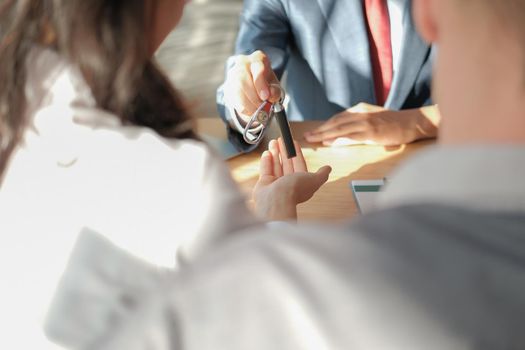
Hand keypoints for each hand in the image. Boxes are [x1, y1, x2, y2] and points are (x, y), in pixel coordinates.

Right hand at [223, 51, 281, 122]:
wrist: (255, 84)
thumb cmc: (267, 83)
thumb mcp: (274, 85)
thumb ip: (275, 90)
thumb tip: (271, 96)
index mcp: (258, 59)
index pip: (257, 69)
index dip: (261, 84)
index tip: (266, 97)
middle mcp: (243, 64)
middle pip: (243, 80)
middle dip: (254, 98)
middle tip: (263, 108)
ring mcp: (232, 75)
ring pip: (237, 91)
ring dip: (249, 105)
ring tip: (258, 111)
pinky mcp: (228, 88)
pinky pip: (233, 100)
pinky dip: (244, 109)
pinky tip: (251, 111)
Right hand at [253, 138, 331, 220]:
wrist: (276, 200)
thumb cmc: (295, 190)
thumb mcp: (314, 180)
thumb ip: (321, 174)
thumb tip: (328, 168)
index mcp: (300, 182)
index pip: (299, 164)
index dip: (297, 152)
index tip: (293, 142)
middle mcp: (288, 183)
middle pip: (287, 163)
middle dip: (285, 150)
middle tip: (282, 139)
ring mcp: (275, 183)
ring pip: (276, 164)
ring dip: (275, 153)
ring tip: (273, 141)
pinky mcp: (264, 183)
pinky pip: (266, 169)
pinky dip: (266, 160)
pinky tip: (267, 152)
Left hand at [304, 103, 438, 145]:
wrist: (413, 122)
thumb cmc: (394, 124)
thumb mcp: (374, 120)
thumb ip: (357, 126)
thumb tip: (340, 136)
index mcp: (360, 110)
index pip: (338, 118)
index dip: (324, 125)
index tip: (313, 132)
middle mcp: (360, 114)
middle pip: (335, 122)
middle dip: (319, 130)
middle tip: (307, 136)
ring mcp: (366, 122)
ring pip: (340, 128)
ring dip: (324, 134)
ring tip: (313, 140)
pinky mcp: (372, 132)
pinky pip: (351, 136)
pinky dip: (338, 139)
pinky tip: (329, 143)